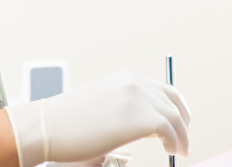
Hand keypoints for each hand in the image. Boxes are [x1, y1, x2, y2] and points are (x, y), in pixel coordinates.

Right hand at [5, 71, 189, 166]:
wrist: (46, 126)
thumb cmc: (68, 123)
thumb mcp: (103, 107)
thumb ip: (129, 111)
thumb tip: (152, 127)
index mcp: (127, 79)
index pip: (164, 90)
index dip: (177, 108)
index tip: (180, 124)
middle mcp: (135, 84)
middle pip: (174, 102)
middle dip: (183, 122)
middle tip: (184, 140)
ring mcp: (138, 99)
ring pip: (175, 117)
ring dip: (182, 136)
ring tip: (180, 151)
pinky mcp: (139, 119)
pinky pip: (169, 131)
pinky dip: (176, 143)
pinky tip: (172, 152)